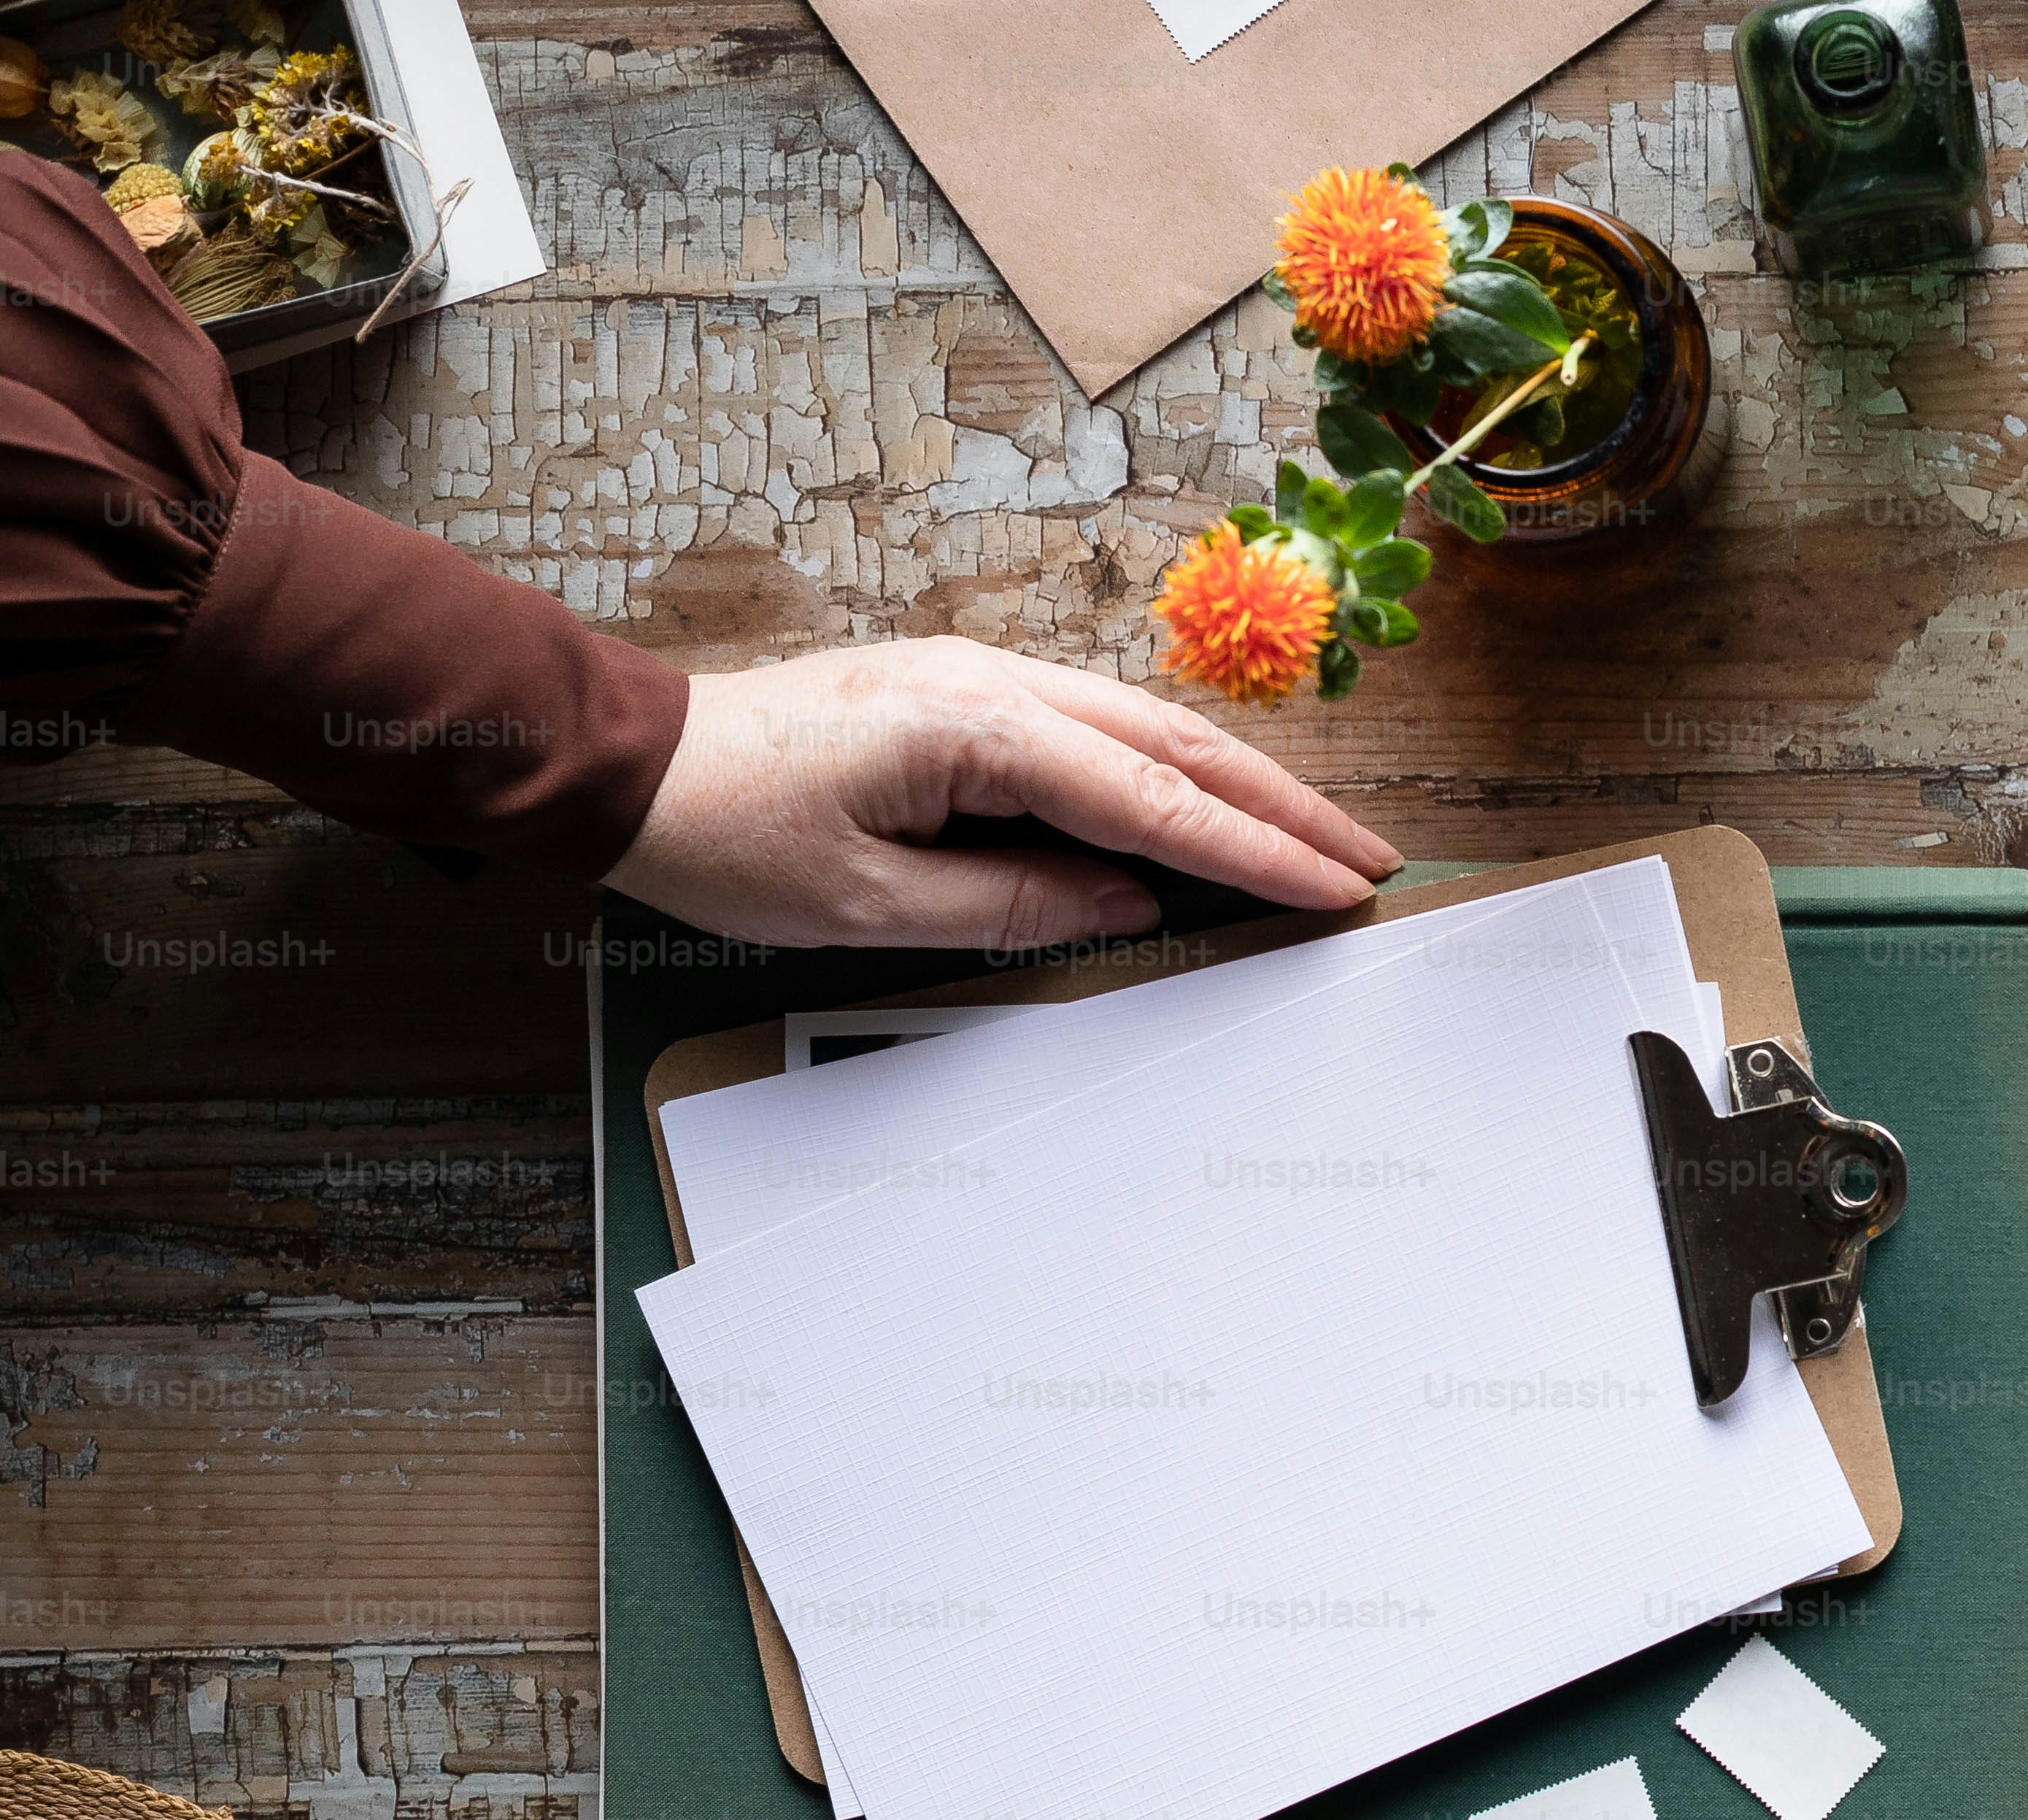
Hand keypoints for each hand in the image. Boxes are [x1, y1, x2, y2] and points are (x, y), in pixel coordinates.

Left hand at [603, 638, 1395, 948]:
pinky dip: (1172, 771)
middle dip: (1284, 806)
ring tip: (1315, 835)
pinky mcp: (963, 693)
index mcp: (977, 730)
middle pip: (1177, 746)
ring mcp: (981, 676)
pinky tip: (1208, 807)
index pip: (1154, 805)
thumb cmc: (726, 835)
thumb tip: (1131, 901)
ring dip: (1239, 785)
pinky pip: (1099, 728)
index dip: (1258, 854)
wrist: (627, 760)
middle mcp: (994, 682)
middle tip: (1370, 858)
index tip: (1338, 888)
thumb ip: (1015, 902)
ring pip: (1147, 728)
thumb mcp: (869, 905)